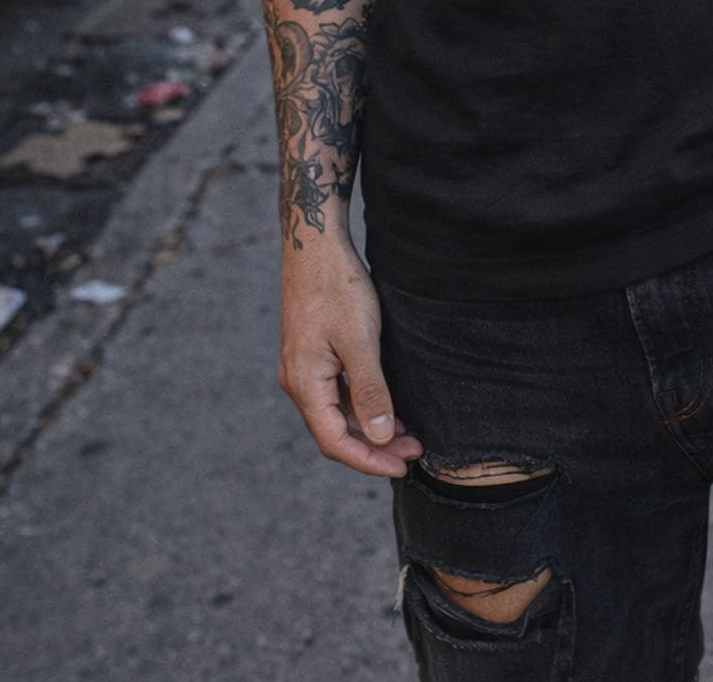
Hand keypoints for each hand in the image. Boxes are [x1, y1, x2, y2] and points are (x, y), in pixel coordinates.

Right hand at [277, 235, 424, 477]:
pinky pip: (336, 394)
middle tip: (414, 450)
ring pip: (336, 414)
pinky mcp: (312, 354)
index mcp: (305, 384)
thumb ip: (370, 390)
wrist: (315, 246)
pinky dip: (361, 406)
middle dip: (374, 446)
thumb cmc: (337, 287)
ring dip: (369, 427)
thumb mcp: (360, 340)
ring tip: (407, 433)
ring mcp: (303, 368)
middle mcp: (298, 382)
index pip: (335, 441)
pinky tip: (386, 405)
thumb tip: (380, 436)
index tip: (403, 466)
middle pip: (335, 432)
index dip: (369, 460)